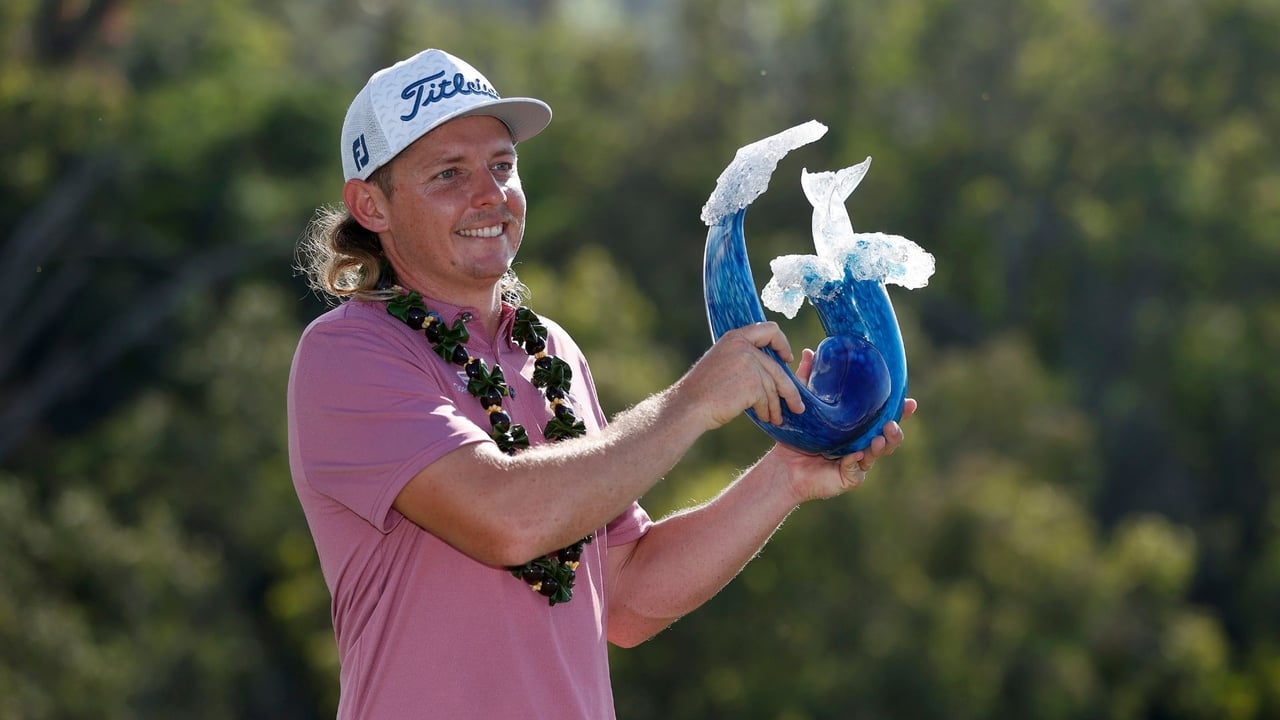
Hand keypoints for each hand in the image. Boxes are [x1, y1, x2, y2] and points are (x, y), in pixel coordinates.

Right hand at [678, 322, 805, 430]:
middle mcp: (743, 346)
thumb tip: (770, 367)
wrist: (689, 406)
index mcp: (735, 337)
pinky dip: (768, 411)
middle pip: (777, 367)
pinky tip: (766, 419)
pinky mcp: (752, 383)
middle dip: (789, 389)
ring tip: (776, 417)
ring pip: (774, 386)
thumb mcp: (722, 361)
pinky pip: (767, 399)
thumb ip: (744, 358)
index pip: (769, 329)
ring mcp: (749, 363)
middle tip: (797, 405)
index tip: (787, 359)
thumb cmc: (703, 390)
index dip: (782, 343)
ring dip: (776, 405)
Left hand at [777, 347, 917, 500]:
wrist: (783, 465)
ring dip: (882, 446)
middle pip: (889, 437)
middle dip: (897, 430)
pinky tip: (855, 456)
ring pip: (879, 454)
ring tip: (879, 439)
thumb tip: (810, 351)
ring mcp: (859, 462)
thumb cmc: (797, 436)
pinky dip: (857, 462)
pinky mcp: (849, 477)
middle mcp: (863, 443)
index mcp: (858, 426)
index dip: (900, 410)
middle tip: (892, 423)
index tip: (911, 402)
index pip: (884, 416)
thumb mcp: (804, 404)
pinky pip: (857, 469)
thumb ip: (808, 379)